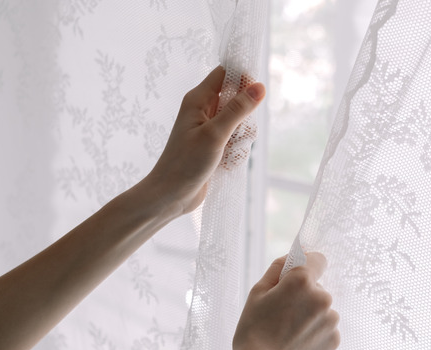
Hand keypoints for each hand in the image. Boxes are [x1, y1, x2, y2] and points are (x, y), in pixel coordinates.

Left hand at [140, 65, 265, 216]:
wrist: (171, 195)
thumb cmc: (186, 163)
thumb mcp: (216, 134)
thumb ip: (238, 110)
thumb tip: (259, 87)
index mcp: (198, 100)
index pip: (224, 73)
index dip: (242, 77)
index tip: (256, 94)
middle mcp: (203, 111)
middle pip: (236, 99)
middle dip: (245, 116)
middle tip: (237, 132)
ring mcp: (209, 129)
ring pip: (239, 122)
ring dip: (241, 138)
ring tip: (229, 152)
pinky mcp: (214, 146)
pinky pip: (236, 140)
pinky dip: (236, 151)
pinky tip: (227, 163)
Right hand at [229, 253, 339, 349]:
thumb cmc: (254, 330)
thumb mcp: (257, 292)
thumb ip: (278, 268)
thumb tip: (295, 255)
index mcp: (302, 281)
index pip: (317, 259)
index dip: (307, 265)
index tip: (298, 276)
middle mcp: (322, 297)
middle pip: (317, 287)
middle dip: (303, 295)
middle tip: (282, 313)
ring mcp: (331, 320)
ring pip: (322, 308)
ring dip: (310, 314)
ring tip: (288, 331)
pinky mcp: (334, 339)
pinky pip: (325, 327)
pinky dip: (314, 332)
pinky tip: (297, 342)